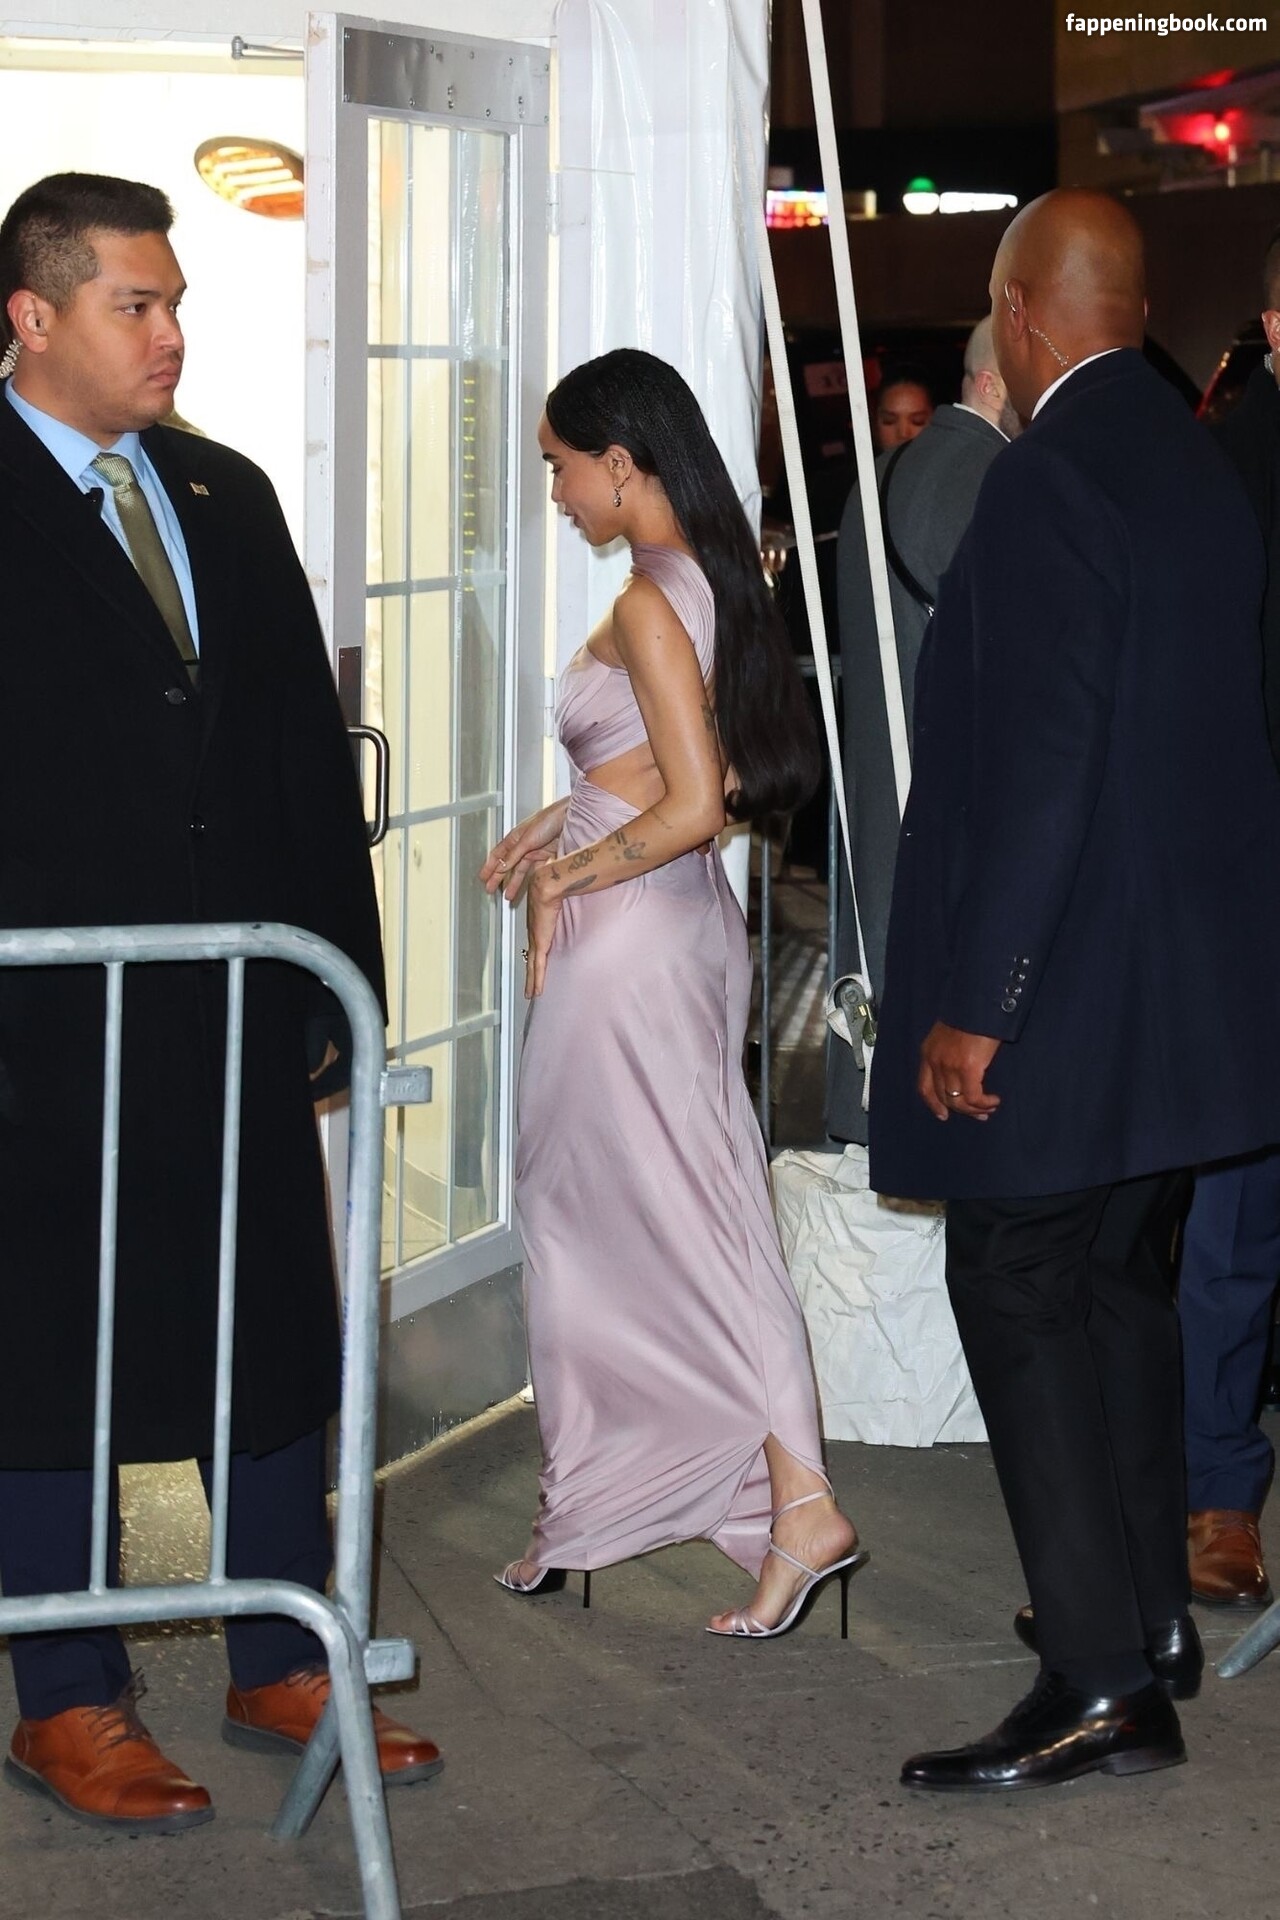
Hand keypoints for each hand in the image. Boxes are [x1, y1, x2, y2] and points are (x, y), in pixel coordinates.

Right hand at [481, 800, 569, 901]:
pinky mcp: (547, 855)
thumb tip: (500, 868)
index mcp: (514, 838)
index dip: (489, 867)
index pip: (497, 855)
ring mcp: (535, 851)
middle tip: (491, 890)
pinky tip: (528, 888)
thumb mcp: (527, 839)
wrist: (570, 817)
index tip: (483, 878)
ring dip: (514, 883)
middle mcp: (523, 845)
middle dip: (498, 878)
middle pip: (507, 865)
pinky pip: (535, 871)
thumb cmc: (549, 819)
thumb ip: (513, 855)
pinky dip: (531, 880)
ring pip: (521, 870)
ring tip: (509, 895)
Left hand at [524, 865, 561, 998]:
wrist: (547, 885)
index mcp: (538, 925)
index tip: (534, 968)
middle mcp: (534, 934)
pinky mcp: (540, 944)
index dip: (534, 959)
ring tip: (531, 995)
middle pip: (531, 961)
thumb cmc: (552, 887)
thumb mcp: (557, 898)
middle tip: (528, 989)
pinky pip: (539, 967)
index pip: (536, 947)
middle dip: (530, 976)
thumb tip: (567, 897)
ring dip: (532, 982)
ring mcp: (536, 940)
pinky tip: (536, 991)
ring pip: (533, 968)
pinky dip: (537, 980)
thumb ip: (560, 902)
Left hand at [917, 1022, 1001, 1121]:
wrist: (978, 1003)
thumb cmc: (969, 1014)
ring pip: (958, 1101)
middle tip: (979, 1114)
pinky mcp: (968, 1069)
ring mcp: (950, 1066)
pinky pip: (974, 1097)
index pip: (924, 1086)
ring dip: (975, 1109)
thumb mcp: (950, 1032)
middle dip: (961, 1109)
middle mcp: (935, 1062)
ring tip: (989, 1108)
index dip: (933, 1104)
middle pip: (943, 1097)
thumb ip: (950, 1050)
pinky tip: (993, 1100)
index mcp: (928, 1052)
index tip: (943, 1115)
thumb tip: (963, 1067)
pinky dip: (984, 1103)